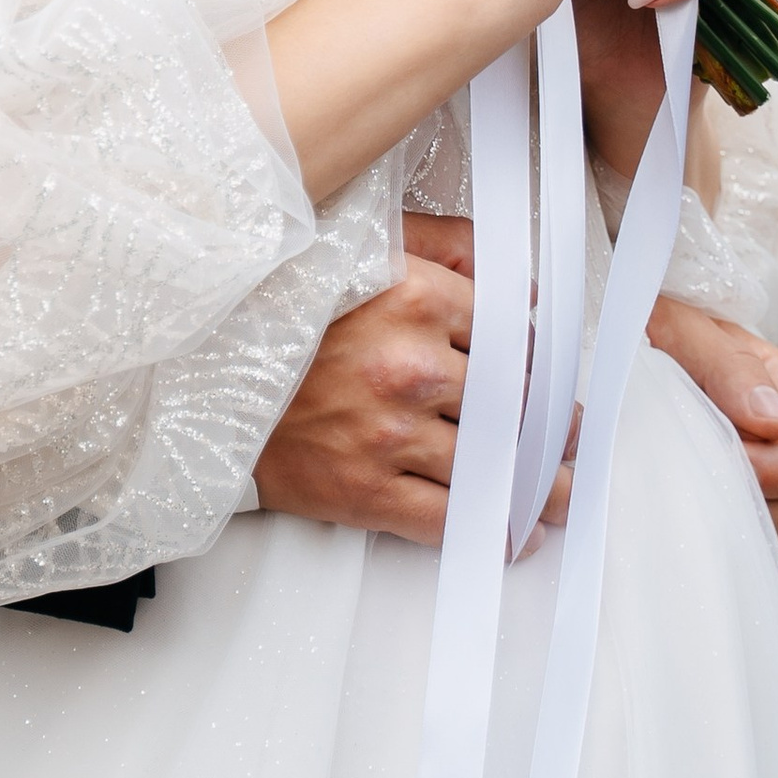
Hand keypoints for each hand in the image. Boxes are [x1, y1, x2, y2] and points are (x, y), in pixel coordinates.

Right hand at [255, 225, 777, 562]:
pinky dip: (491, 529)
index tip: (556, 375)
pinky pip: (450, 520)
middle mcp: (409, 364)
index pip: (514, 333)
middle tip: (574, 436)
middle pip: (516, 403)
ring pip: (496, 467)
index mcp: (411, 295)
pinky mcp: (366, 490)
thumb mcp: (360, 247)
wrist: (202, 379)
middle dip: (556, 425)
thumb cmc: (283, 309)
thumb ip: (448, 246)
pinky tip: (512, 531)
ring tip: (562, 493)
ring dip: (542, 486)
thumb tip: (525, 278)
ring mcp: (389, 432)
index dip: (541, 358)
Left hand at [645, 299, 777, 557]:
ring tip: (691, 499)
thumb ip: (729, 368)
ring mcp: (761, 485)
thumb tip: (774, 424)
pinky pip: (748, 553)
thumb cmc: (655, 324)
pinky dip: (726, 548)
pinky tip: (684, 522)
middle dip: (763, 507)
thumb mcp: (686, 329)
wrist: (616, 336)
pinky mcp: (729, 510)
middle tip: (704, 481)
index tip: (728, 457)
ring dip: (743, 532)